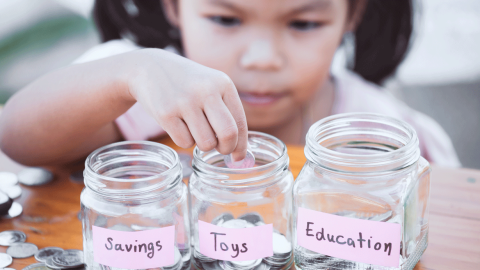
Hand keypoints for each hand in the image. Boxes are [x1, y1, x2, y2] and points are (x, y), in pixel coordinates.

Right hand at [124, 48, 247, 160]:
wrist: (149, 67)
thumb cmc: (187, 84)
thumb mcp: (211, 86)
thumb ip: (227, 111)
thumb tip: (240, 149)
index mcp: (223, 84)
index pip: (240, 122)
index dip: (241, 145)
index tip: (238, 157)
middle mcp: (206, 91)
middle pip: (228, 134)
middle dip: (227, 149)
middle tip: (221, 150)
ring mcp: (185, 102)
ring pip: (206, 143)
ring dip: (203, 144)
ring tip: (195, 129)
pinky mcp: (165, 113)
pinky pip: (184, 143)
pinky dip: (184, 141)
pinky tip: (179, 125)